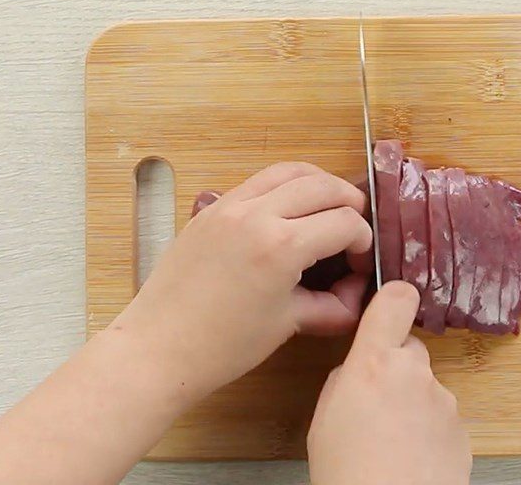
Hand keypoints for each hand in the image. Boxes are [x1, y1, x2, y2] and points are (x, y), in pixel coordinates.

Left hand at [115, 162, 371, 400]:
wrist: (156, 348)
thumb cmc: (222, 346)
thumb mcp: (286, 324)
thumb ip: (329, 306)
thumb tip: (354, 297)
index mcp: (281, 246)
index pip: (343, 222)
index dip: (363, 239)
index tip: (361, 258)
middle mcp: (257, 214)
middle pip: (322, 185)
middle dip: (349, 201)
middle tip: (355, 224)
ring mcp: (230, 205)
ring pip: (289, 171)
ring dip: (318, 182)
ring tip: (329, 204)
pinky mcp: (211, 208)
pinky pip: (258, 181)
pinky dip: (284, 186)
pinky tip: (289, 210)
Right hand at [308, 281, 471, 484]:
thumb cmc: (348, 474)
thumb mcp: (325, 417)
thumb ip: (346, 378)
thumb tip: (360, 370)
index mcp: (374, 362)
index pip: (395, 299)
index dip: (394, 296)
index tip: (392, 302)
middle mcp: (414, 372)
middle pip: (409, 350)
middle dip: (396, 368)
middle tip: (377, 404)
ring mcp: (443, 399)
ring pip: (425, 386)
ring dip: (412, 403)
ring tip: (392, 441)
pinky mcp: (462, 428)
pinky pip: (442, 415)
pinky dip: (430, 430)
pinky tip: (412, 457)